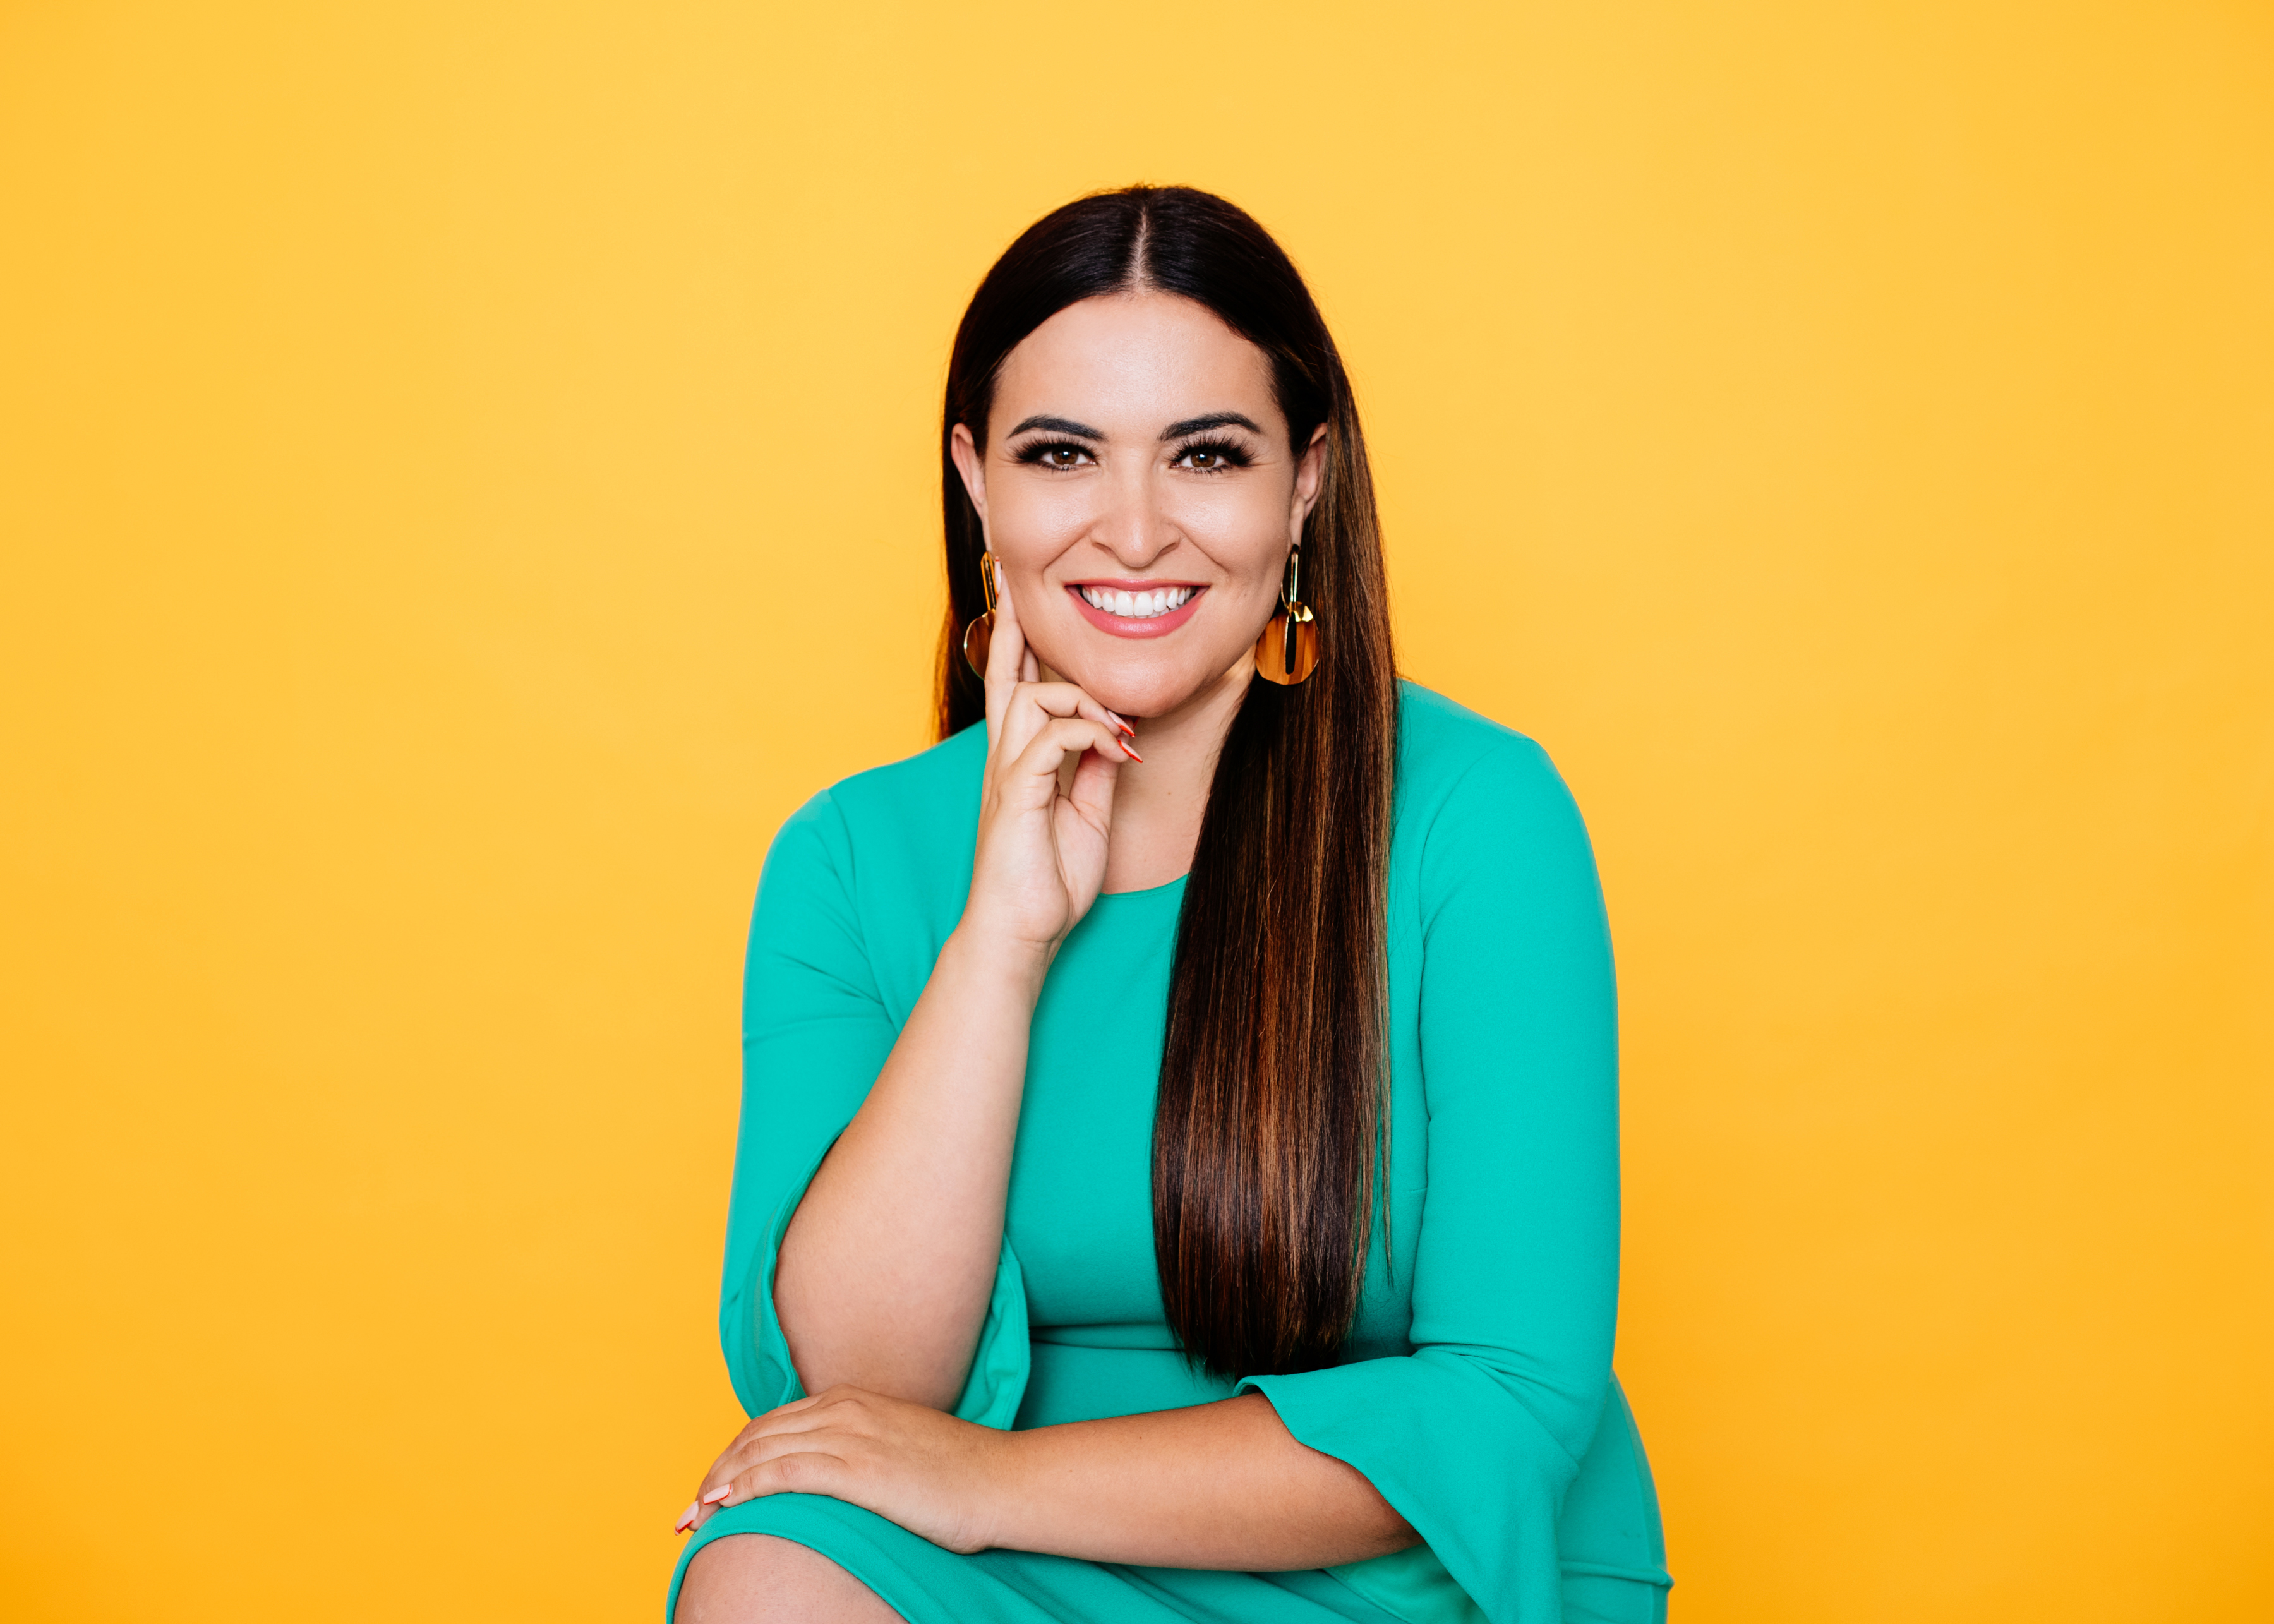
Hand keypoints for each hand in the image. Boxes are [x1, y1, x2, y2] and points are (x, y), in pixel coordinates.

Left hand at [674, 1386, 1017, 1552]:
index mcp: (851, 1401)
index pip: (770, 1425)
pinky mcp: (859, 1467)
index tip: (709, 1491)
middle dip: (714, 1474)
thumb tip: (824, 1480)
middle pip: (755, 1437)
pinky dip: (747, 1488)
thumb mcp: (897, 1449)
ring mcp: (851, 1435)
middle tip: (687, 1513)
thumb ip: (857, 1451)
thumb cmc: (958, 1475)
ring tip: (694, 1519)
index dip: (731, 1458)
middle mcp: (844, 1410)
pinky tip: (727, 1508)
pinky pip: (785, 1473)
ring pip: (761, 1453)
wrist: (1003, 1481)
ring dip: (719, 1486)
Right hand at [963, 560, 1136, 957]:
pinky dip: (1089, 732)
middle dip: (1013, 626)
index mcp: (1018, 763)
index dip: (1019, 646)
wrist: (1019, 935)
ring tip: (1120, 730)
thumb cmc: (1046, 882)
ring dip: (1084, 698)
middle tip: (1015, 580)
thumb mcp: (1087, 816)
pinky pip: (1049, 738)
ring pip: (1033, 697)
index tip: (1022, 604)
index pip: (1017, 690)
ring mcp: (1005, 775)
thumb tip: (1116, 734)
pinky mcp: (1015, 795)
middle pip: (1005, 676)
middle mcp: (1004, 760)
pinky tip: (1117, 750)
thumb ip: (1095, 771)